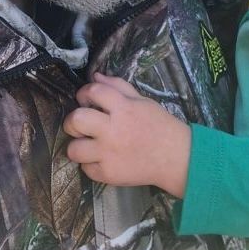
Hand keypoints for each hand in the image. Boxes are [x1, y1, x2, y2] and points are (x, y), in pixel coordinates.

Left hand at [63, 73, 191, 196]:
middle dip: (72, 121)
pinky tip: (103, 160)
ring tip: (89, 147)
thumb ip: (118, 87)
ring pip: (74, 149)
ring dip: (78, 147)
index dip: (84, 93)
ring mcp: (109, 154)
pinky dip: (91, 165)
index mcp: (123, 108)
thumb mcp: (142, 101)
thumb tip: (95, 76)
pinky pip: (86, 169)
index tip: (86, 100)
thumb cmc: (159, 126)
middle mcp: (113, 130)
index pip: (93, 91)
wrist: (176, 157)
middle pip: (76, 120)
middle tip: (80, 126)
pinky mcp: (109, 174)